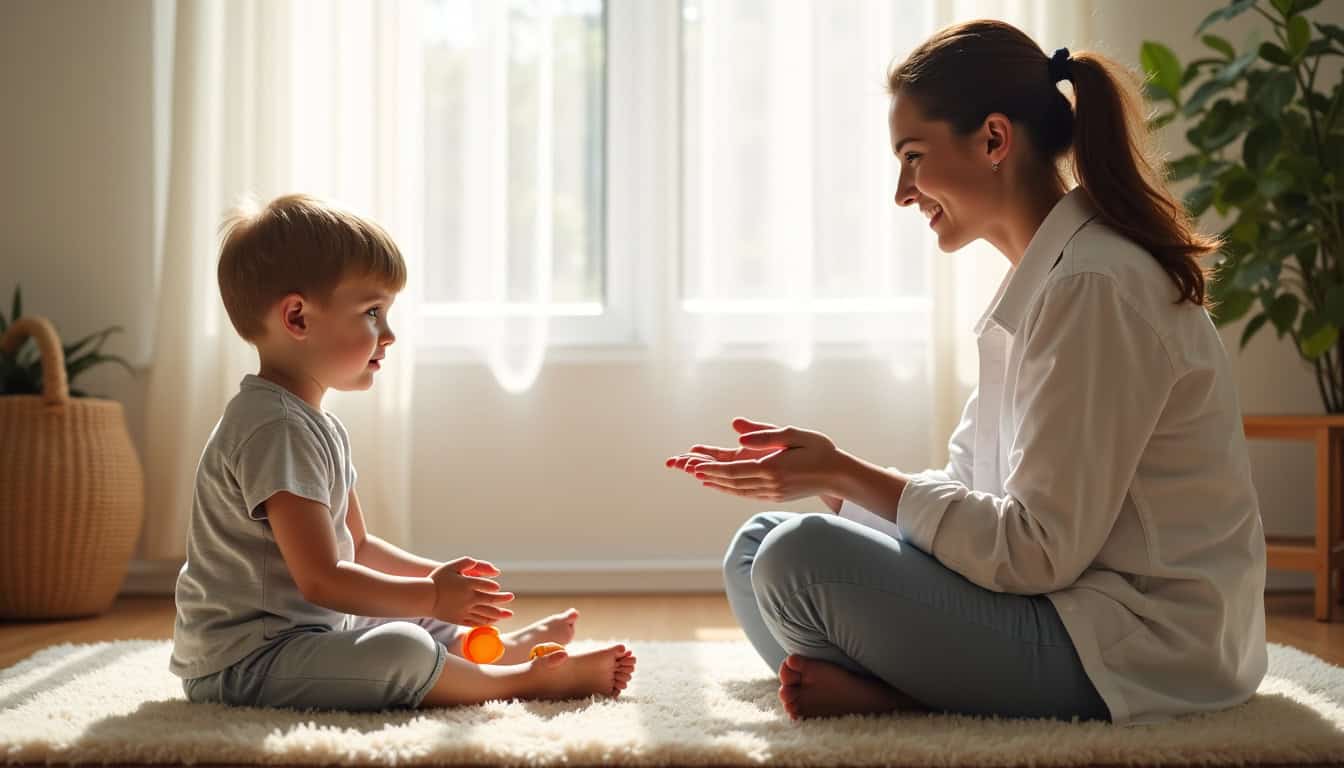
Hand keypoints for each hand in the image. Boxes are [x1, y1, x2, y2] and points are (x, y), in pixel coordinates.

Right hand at [428, 556, 514, 625]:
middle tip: (511, 597)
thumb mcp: (451, 566)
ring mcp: (465, 610)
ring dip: (499, 614)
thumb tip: (479, 563)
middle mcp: (468, 598)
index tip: (498, 588)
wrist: (424, 598)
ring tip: (508, 614)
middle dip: (503, 599)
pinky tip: (492, 621)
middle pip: (490, 600)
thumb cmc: (437, 580)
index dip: (495, 587)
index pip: (487, 586)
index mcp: (467, 584)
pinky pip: (476, 622)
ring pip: (486, 613)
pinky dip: (486, 622)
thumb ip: (466, 562)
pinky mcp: (459, 620)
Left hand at [666, 417, 842, 502]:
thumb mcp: (794, 434)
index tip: (694, 465)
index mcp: (773, 468)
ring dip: (716, 482)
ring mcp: (772, 493)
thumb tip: (737, 436)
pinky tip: (721, 484)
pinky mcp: (775, 496)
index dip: (711, 468)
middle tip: (687, 468)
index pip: (734, 470)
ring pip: (737, 489)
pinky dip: (730, 488)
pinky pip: (746, 493)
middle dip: (708, 474)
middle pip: (731, 481)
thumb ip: (765, 435)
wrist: (839, 475)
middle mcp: (770, 484)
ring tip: (699, 476)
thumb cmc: (819, 449)